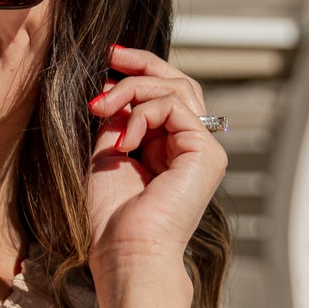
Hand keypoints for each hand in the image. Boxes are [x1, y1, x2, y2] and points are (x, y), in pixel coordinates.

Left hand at [84, 42, 226, 276]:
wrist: (125, 252)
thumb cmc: (111, 217)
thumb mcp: (108, 153)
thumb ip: (118, 120)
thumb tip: (114, 84)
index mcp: (171, 149)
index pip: (165, 95)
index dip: (139, 72)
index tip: (109, 59)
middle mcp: (192, 148)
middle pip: (179, 83)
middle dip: (142, 65)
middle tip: (111, 55)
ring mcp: (203, 150)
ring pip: (177, 89)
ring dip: (132, 90)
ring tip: (101, 109)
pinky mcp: (207, 154)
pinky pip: (175, 108)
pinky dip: (143, 115)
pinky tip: (124, 140)